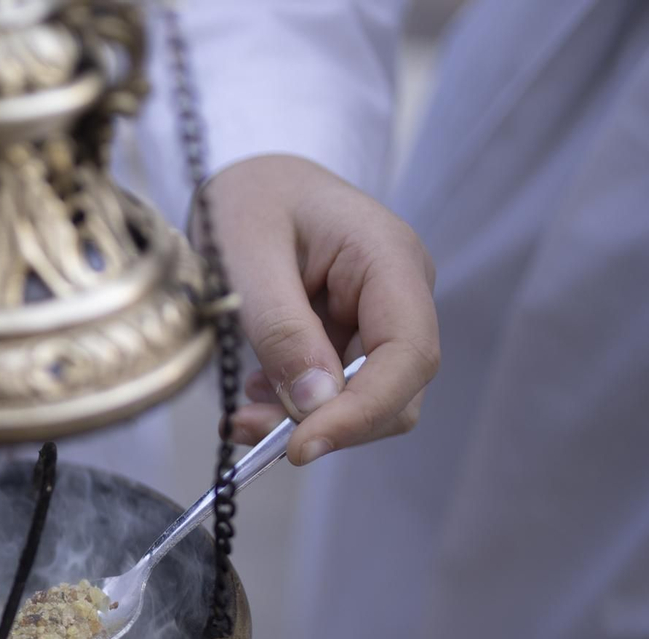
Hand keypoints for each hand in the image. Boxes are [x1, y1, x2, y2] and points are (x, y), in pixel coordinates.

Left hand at [206, 155, 439, 464]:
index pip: (408, 355)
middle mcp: (400, 293)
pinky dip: (294, 408)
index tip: (302, 446)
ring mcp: (380, 319)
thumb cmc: (249, 201)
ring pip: (363, 401)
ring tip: (239, 414)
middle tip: (245, 428)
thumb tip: (314, 405)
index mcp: (390, 258)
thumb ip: (281, 329)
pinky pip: (336, 393)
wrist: (250, 182)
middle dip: (326, 423)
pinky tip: (254, 396)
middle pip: (395, 390)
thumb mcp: (247, 256)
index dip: (363, 411)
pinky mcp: (353, 339)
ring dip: (304, 421)